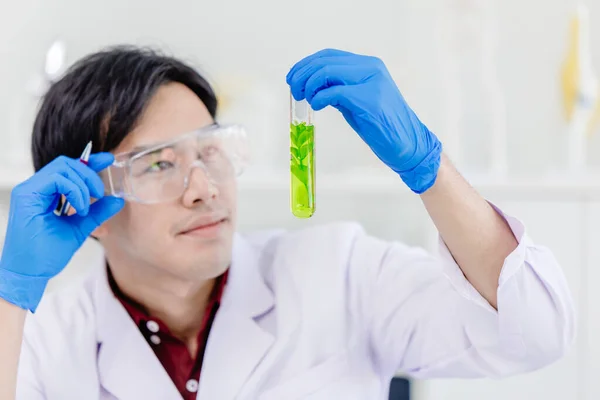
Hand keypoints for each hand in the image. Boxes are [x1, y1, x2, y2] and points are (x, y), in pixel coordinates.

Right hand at [0, 153, 124, 311]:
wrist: (29, 273)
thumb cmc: (47, 254)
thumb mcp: (80, 228)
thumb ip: (97, 212)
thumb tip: (117, 200)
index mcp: (45, 193)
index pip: (69, 168)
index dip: (90, 161)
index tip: (109, 159)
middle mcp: (35, 187)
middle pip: (67, 163)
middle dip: (89, 173)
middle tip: (100, 193)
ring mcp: (29, 190)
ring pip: (63, 167)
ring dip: (83, 185)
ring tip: (86, 208)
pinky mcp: (26, 195)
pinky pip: (56, 179)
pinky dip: (74, 190)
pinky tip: (79, 209)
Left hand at [286, 48, 442, 193]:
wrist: (408, 144)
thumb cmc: (382, 126)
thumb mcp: (356, 101)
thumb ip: (339, 89)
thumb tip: (312, 85)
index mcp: (369, 65)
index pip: (329, 55)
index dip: (306, 64)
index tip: (293, 78)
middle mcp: (371, 68)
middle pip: (325, 61)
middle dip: (303, 74)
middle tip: (295, 91)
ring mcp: (372, 82)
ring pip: (327, 72)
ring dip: (309, 86)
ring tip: (306, 99)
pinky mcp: (369, 100)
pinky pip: (334, 92)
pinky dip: (319, 99)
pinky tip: (316, 107)